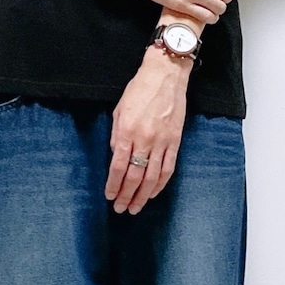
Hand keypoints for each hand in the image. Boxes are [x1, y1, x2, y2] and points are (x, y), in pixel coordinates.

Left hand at [105, 47, 191, 213]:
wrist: (165, 75)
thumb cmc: (140, 89)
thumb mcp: (119, 110)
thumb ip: (116, 135)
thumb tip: (116, 157)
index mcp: (127, 131)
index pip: (118, 166)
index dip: (113, 184)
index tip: (109, 196)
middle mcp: (145, 139)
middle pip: (135, 176)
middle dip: (126, 195)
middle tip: (120, 208)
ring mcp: (162, 141)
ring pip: (152, 177)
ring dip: (143, 195)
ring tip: (136, 207)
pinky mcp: (175, 140)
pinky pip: (168, 168)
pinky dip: (160, 184)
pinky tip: (154, 193)